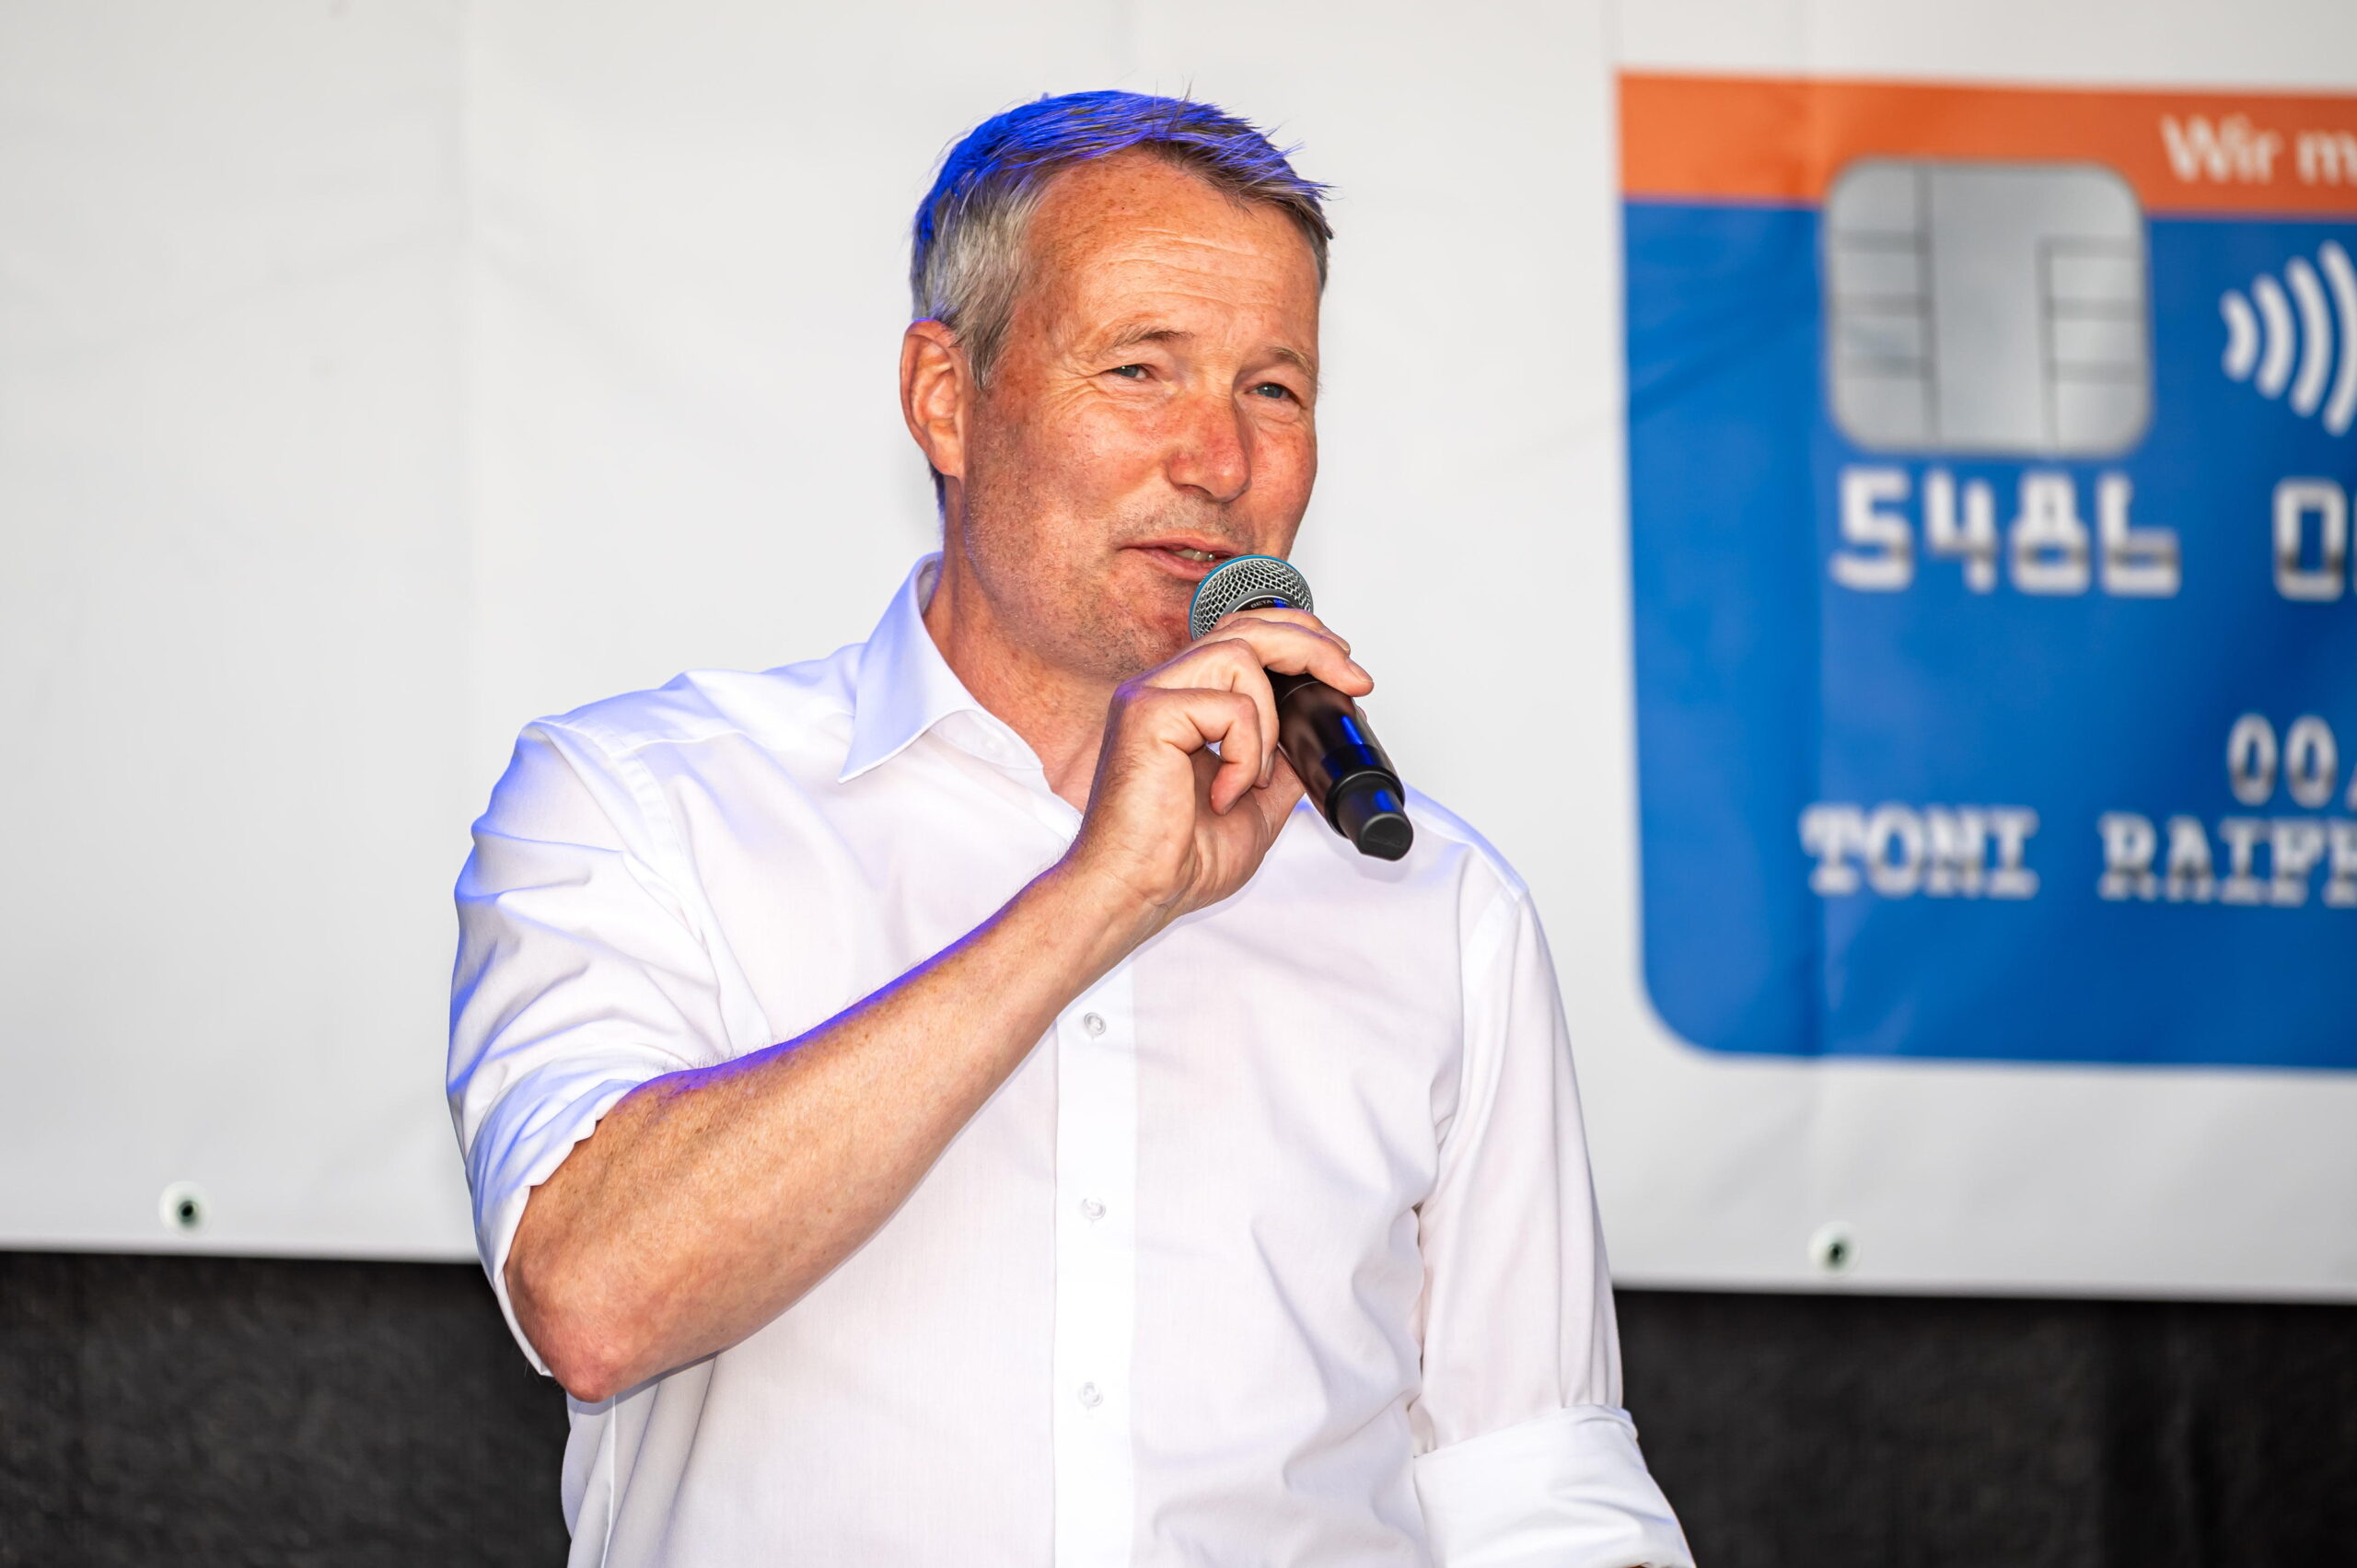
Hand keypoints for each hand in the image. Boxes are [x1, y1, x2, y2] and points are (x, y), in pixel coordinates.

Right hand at [1063, 607, 1373, 932]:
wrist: (1136, 892)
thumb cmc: (1174, 857)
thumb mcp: (1255, 805)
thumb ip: (1279, 763)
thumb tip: (1313, 737)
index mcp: (1182, 704)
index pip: (1240, 637)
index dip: (1296, 638)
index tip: (1342, 668)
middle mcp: (1162, 690)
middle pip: (1245, 627)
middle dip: (1309, 644)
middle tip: (1351, 678)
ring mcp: (1150, 697)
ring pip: (1240, 656)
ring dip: (1268, 723)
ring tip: (1253, 778)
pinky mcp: (1148, 715)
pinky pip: (1230, 707)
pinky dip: (1245, 755)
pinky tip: (1225, 795)